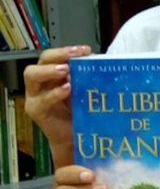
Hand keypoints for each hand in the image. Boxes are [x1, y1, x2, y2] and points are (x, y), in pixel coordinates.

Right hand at [23, 45, 91, 166]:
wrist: (74, 138)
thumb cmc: (80, 111)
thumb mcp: (84, 91)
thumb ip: (86, 77)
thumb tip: (99, 61)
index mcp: (53, 73)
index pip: (55, 56)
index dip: (67, 50)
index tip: (86, 50)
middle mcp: (41, 81)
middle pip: (41, 60)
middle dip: (58, 55)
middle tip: (74, 56)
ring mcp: (35, 96)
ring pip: (31, 75)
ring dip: (49, 70)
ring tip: (65, 70)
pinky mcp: (35, 111)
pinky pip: (41, 100)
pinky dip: (54, 93)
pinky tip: (67, 89)